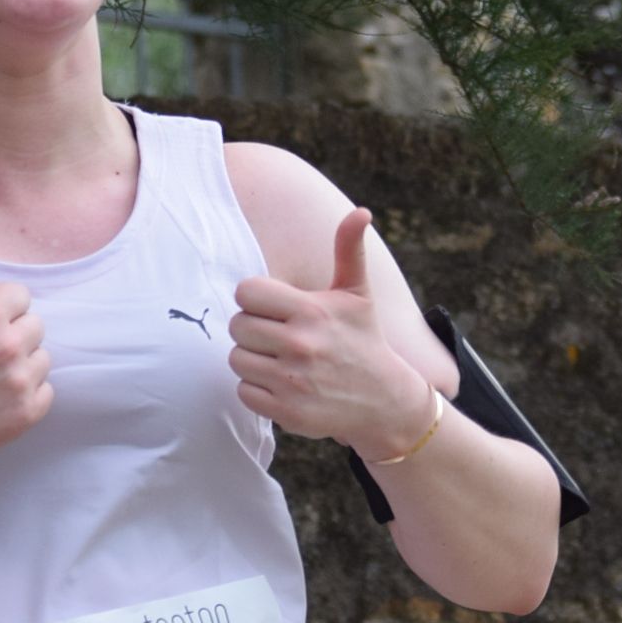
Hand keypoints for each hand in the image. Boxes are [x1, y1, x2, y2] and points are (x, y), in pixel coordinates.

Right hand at [0, 230, 52, 463]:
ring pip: (42, 358)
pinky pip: (46, 391)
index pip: (20, 296)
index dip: (0, 309)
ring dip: (22, 364)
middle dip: (14, 334)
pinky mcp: (27, 413)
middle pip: (35, 325)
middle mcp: (9, 346)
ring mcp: (20, 381)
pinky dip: (28, 394)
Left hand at [228, 207, 434, 451]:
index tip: (272, 307)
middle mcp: (301, 345)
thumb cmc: (364, 339)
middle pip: (237, 326)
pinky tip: (281, 384)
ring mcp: (293, 381)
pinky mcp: (287, 411)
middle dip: (252, 329)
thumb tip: (361, 211)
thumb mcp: (358, 294)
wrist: (385, 400)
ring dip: (252, 359)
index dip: (254, 299)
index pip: (246, 292)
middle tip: (276, 335)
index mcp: (312, 311)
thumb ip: (349, 249)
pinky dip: (256, 389)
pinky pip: (243, 391)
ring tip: (278, 359)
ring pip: (236, 359)